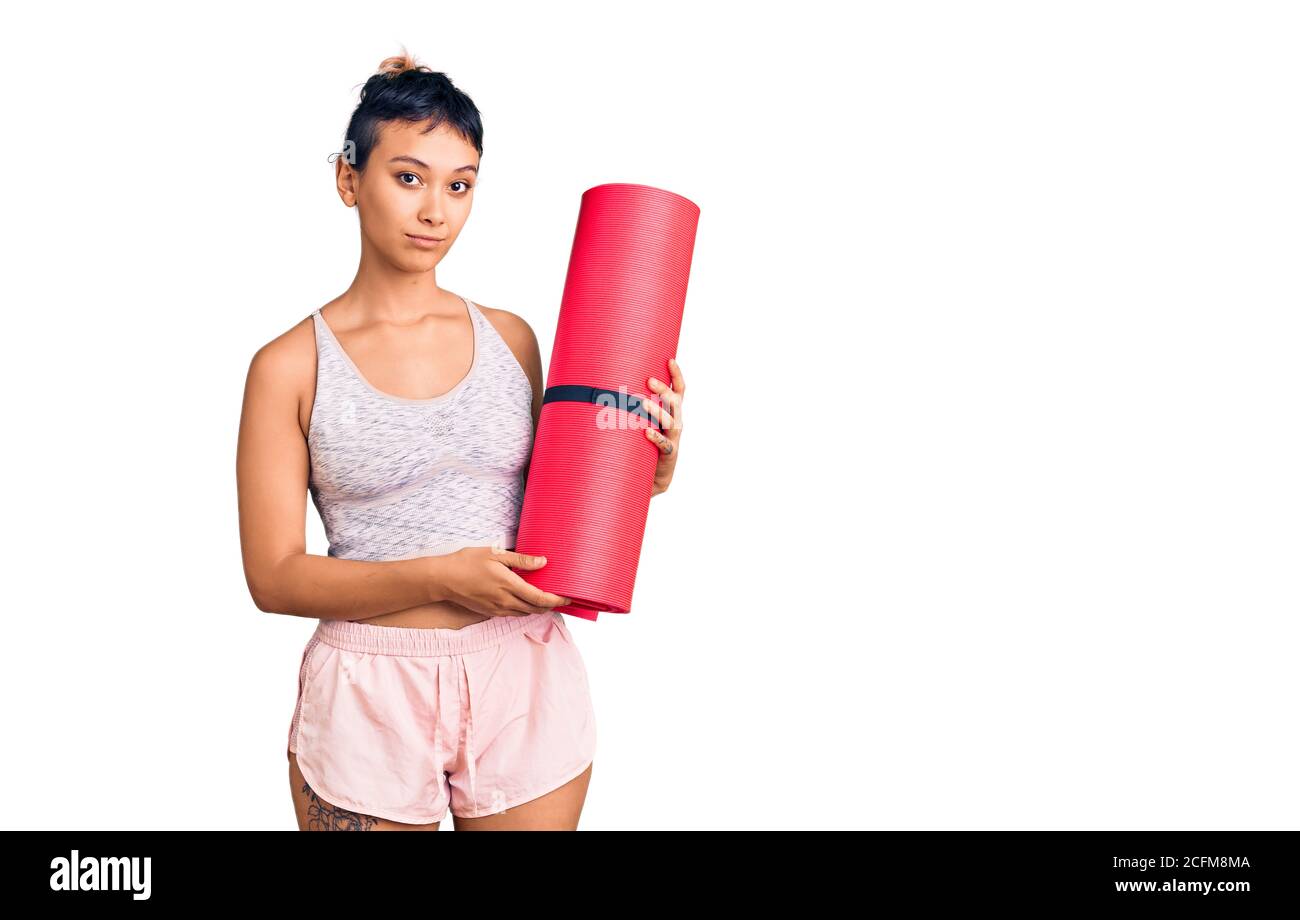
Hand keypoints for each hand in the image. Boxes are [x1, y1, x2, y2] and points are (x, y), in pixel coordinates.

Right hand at [430, 546, 573, 616]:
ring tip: (545, 598)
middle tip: (560, 597)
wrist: (443, 579)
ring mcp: (497, 608)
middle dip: (550, 605)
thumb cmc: (467, 562)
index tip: (568, 597)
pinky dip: (524, 609)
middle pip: (536, 609)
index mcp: (509, 585)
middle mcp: (505, 601)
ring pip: (525, 613)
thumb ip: (521, 560)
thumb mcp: (495, 554)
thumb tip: (543, 562)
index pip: (540, 598)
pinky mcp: (490, 612)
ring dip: (537, 608)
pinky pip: (513, 614)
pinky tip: (525, 600)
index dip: (557, 600)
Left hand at [642, 357, 684, 496]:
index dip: (676, 375)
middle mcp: (676, 423)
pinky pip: (665, 445)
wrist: (652, 478)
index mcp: (672, 413)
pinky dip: (655, 437)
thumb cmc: (643, 445)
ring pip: (670, 422)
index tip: (669, 360)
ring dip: (656, 411)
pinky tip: (646, 432)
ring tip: (642, 403)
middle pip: (674, 402)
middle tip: (649, 380)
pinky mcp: (669, 455)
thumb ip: (631, 408)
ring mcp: (673, 439)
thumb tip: (603, 388)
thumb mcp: (640, 423)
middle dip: (663, 390)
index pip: (679, 391)